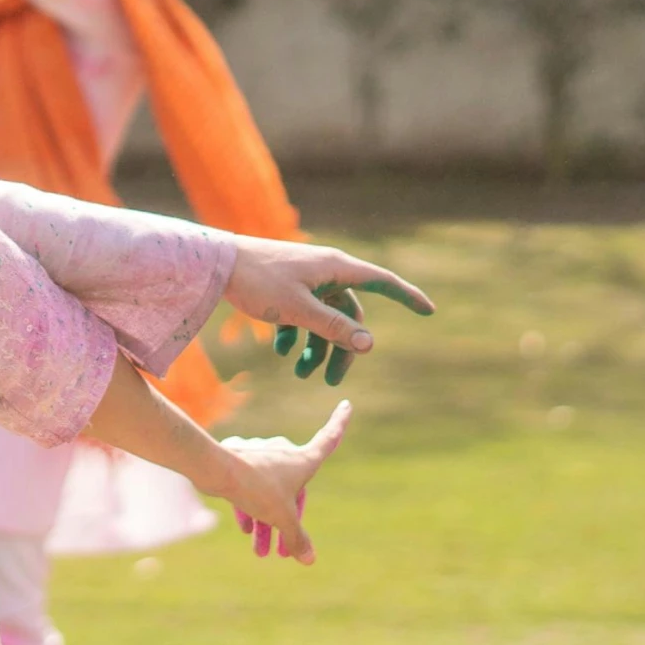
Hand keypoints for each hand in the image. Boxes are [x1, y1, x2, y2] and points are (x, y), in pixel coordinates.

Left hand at [213, 400, 351, 564]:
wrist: (214, 470)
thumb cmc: (255, 487)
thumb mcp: (282, 518)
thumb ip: (297, 538)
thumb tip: (310, 560)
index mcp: (303, 459)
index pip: (329, 438)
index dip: (340, 423)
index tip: (347, 403)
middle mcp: (284, 452)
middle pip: (293, 490)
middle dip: (287, 523)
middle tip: (281, 552)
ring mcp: (260, 454)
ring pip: (268, 491)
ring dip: (265, 522)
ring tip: (260, 551)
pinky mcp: (239, 459)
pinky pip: (250, 486)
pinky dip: (250, 506)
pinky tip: (244, 528)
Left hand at [223, 236, 434, 386]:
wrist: (215, 263)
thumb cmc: (257, 282)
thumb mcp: (298, 310)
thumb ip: (334, 327)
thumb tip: (369, 344)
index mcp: (336, 268)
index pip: (382, 281)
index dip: (407, 296)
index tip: (429, 311)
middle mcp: (325, 270)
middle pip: (348, 314)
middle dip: (342, 349)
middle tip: (330, 382)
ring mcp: (305, 277)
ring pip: (323, 318)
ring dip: (316, 346)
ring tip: (301, 373)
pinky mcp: (284, 284)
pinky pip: (301, 313)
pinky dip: (296, 332)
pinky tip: (281, 350)